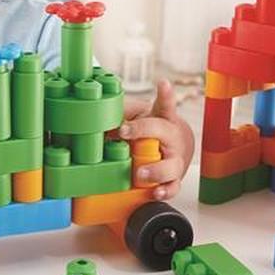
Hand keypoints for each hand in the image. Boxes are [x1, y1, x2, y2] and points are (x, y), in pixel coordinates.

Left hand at [118, 80, 194, 200]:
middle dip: (143, 130)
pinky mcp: (174, 178)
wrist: (177, 147)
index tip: (162, 84)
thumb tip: (97, 112)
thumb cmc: (154, 129)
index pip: (166, 103)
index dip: (165, 94)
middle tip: (124, 131)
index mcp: (164, 118)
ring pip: (170, 165)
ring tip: (139, 174)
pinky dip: (164, 190)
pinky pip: (172, 186)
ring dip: (154, 169)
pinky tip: (156, 191)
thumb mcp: (141, 115)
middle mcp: (172, 137)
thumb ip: (124, 112)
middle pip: (163, 131)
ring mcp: (174, 159)